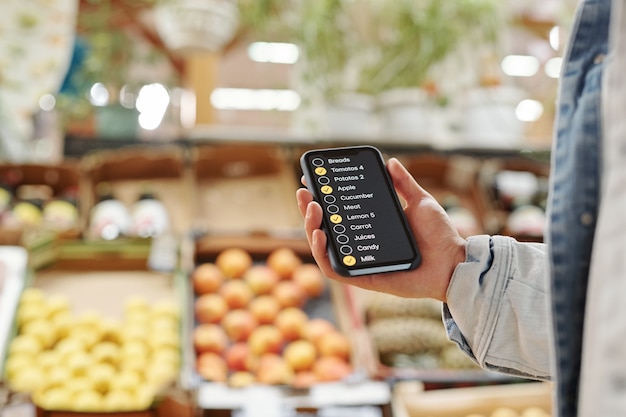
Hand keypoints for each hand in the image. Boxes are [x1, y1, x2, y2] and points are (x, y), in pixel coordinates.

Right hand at [296, 157, 465, 301]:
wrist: (453, 263)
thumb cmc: (439, 236)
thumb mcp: (421, 202)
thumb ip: (404, 184)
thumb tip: (390, 162)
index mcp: (371, 226)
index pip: (339, 212)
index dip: (322, 198)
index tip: (312, 181)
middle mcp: (361, 243)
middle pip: (325, 228)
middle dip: (310, 210)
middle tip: (305, 193)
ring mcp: (359, 261)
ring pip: (323, 248)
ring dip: (311, 228)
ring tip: (313, 209)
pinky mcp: (361, 278)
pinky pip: (333, 269)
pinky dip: (321, 254)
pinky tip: (320, 235)